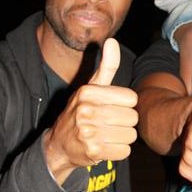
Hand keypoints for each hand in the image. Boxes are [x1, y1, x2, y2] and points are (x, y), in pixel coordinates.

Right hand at [44, 38, 138, 183]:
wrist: (59, 145)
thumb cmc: (80, 112)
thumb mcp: (90, 87)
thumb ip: (106, 66)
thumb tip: (112, 40)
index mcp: (88, 92)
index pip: (132, 98)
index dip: (125, 105)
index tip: (111, 107)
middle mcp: (86, 110)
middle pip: (133, 118)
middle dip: (124, 123)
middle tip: (109, 124)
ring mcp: (89, 131)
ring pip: (130, 135)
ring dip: (122, 138)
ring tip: (107, 135)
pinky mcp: (93, 151)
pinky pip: (125, 151)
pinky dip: (118, 151)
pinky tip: (105, 147)